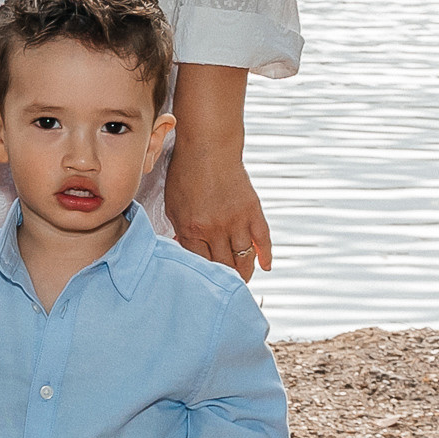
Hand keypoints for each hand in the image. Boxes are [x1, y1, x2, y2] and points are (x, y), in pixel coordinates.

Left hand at [164, 139, 271, 280]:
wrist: (209, 147)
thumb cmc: (186, 174)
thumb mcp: (173, 204)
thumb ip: (179, 230)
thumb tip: (183, 250)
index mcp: (192, 228)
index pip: (199, 264)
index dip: (202, 276)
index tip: (204, 283)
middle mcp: (215, 229)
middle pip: (222, 266)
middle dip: (224, 281)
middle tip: (225, 290)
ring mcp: (236, 221)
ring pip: (243, 259)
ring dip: (244, 274)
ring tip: (242, 281)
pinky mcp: (253, 211)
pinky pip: (262, 240)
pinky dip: (265, 255)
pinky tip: (266, 266)